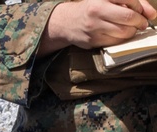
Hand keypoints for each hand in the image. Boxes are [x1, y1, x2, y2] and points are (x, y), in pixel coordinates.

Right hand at [40, 0, 155, 51]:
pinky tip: (120, 35)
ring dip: (132, 32)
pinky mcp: (92, 41)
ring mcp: (94, 27)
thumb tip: (152, 14)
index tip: (141, 12)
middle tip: (142, 23)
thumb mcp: (109, 0)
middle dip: (139, 22)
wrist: (68, 22)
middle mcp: (98, 11)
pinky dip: (122, 40)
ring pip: (123, 32)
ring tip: (131, 29)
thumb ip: (132, 3)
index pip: (129, 0)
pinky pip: (114, 42)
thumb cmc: (93, 8)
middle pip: (128, 17)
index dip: (140, 7)